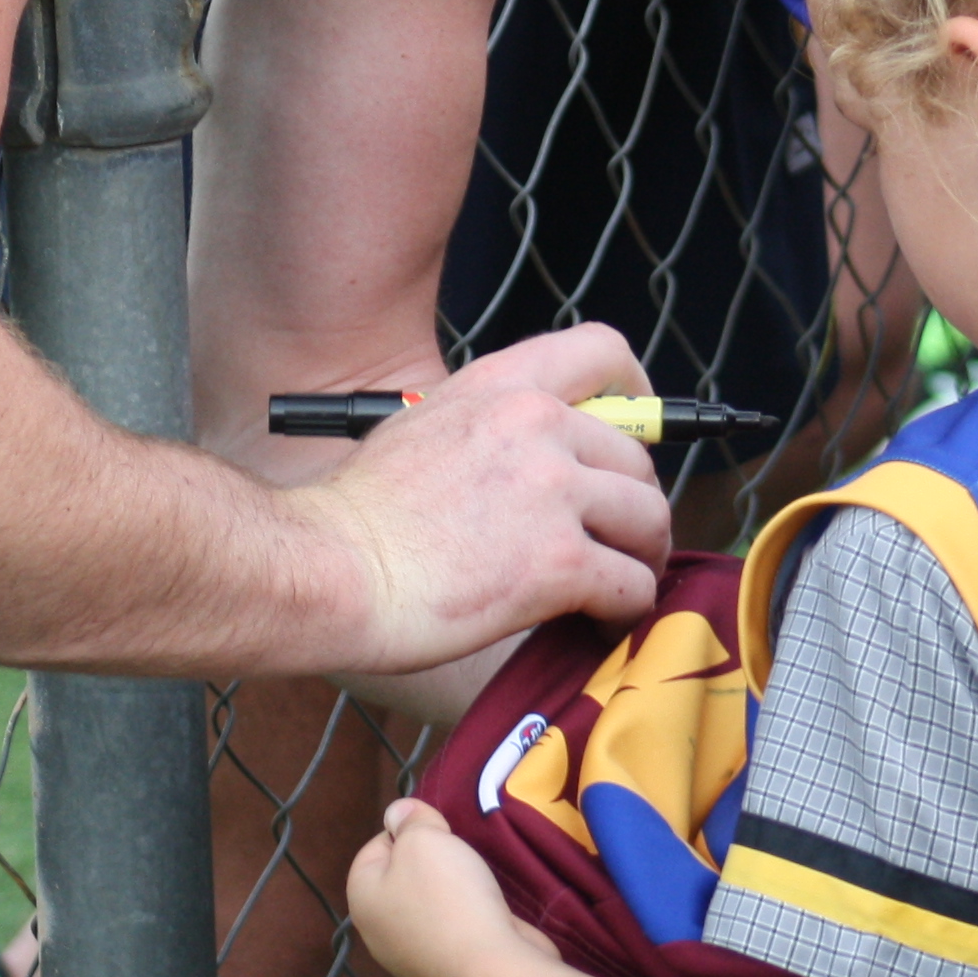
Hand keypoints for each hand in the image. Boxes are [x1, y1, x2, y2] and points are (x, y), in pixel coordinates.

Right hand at [285, 323, 671, 672]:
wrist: (328, 568)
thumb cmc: (361, 516)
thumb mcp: (426, 427)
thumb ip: (491, 428)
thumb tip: (540, 456)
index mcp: (502, 384)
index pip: (605, 351)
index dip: (638, 395)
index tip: (637, 433)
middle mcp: (536, 423)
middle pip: (638, 457)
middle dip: (633, 506)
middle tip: (612, 544)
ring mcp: (552, 491)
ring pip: (649, 520)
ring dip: (640, 559)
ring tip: (611, 591)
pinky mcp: (558, 561)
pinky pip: (633, 585)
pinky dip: (625, 611)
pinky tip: (596, 625)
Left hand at [349, 796, 560, 976]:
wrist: (495, 973)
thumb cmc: (450, 898)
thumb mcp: (425, 840)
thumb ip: (409, 820)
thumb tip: (396, 814)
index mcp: (362, 899)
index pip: (376, 845)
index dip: (409, 829)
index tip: (440, 830)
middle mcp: (379, 933)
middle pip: (404, 876)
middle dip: (433, 860)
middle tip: (461, 854)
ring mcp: (413, 958)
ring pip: (431, 904)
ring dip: (456, 889)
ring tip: (479, 882)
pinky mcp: (447, 972)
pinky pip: (454, 930)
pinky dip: (471, 917)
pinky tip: (490, 912)